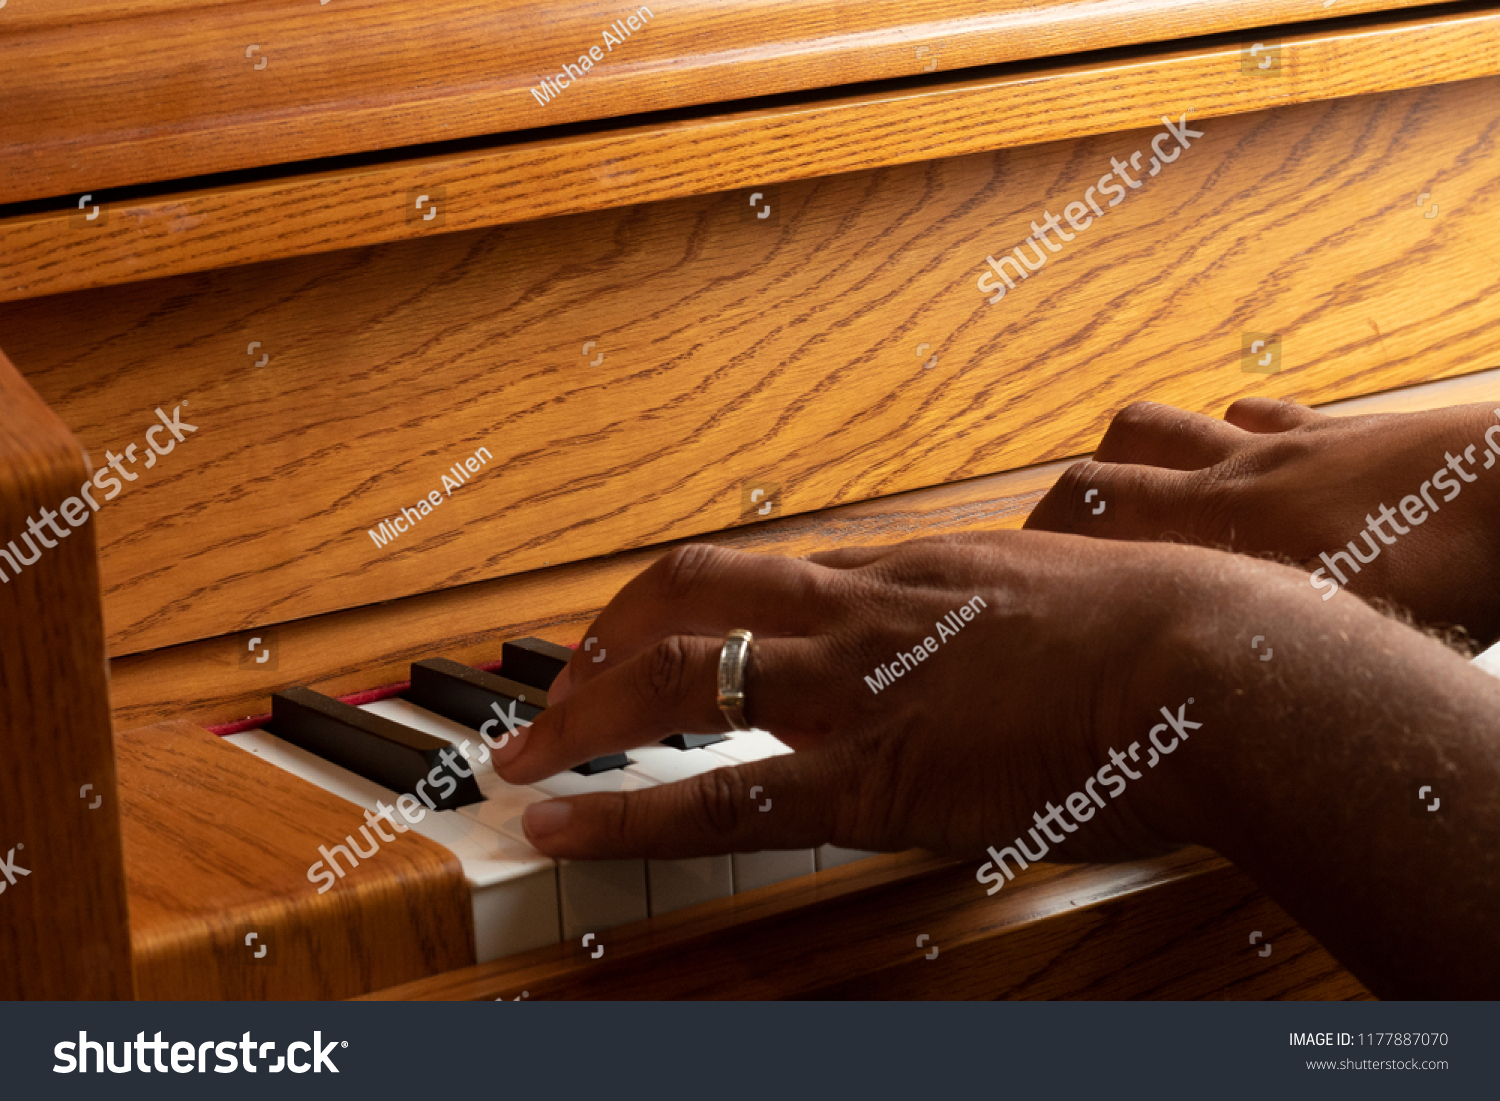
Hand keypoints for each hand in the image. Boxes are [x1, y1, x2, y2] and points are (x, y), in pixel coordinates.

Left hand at [493, 535, 1268, 864]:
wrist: (1215, 659)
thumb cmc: (1171, 620)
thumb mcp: (1074, 587)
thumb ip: (1013, 602)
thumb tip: (1011, 618)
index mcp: (909, 568)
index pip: (758, 572)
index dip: (677, 599)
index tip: (634, 629)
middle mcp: (861, 610)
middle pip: (690, 595)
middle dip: (603, 638)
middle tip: (554, 683)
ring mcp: (859, 689)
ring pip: (680, 678)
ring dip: (583, 715)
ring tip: (522, 757)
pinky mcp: (877, 778)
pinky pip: (722, 793)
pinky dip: (625, 810)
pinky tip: (560, 824)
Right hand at [1024, 399, 1499, 642]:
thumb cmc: (1434, 576)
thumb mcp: (1320, 646)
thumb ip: (1241, 669)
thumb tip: (1174, 734)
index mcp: (1214, 530)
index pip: (1085, 510)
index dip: (1039, 538)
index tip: (1019, 574)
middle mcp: (1233, 478)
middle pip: (1114, 458)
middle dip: (1073, 494)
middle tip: (1066, 538)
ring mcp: (1286, 448)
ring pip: (1177, 425)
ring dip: (1143, 452)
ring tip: (1140, 491)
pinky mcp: (1342, 433)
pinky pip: (1266, 415)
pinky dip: (1241, 433)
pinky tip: (1250, 455)